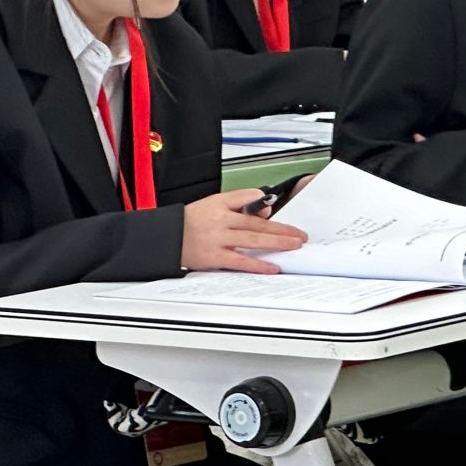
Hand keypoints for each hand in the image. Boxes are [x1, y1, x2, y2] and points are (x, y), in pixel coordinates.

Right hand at [183, 188, 308, 273]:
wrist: (165, 237)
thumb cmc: (190, 221)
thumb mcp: (213, 203)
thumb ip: (240, 203)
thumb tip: (265, 211)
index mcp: (221, 205)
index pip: (248, 199)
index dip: (264, 204)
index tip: (278, 210)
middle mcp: (221, 221)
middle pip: (257, 223)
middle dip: (282, 228)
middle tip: (300, 235)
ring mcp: (218, 240)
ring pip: (253, 240)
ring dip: (277, 242)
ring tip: (294, 245)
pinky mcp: (214, 257)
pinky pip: (240, 261)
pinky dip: (258, 264)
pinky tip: (272, 267)